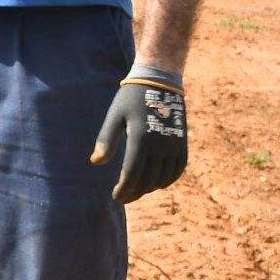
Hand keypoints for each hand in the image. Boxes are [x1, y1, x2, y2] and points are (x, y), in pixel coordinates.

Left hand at [90, 78, 187, 201]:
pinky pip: (178, 169)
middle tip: (123, 198)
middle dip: (135, 193)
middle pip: (148, 180)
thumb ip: (106, 140)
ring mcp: (174, 144)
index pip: (132, 174)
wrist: (159, 82)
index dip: (124, 189)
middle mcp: (160, 144)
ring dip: (150, 188)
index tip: (116, 197)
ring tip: (136, 190)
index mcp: (141, 138)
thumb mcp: (114, 116)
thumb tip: (96, 163)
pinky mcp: (182, 143)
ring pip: (163, 177)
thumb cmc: (130, 99)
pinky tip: (155, 183)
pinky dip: (167, 180)